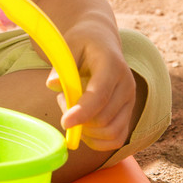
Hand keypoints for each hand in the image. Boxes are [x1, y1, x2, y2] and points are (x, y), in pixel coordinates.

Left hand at [48, 34, 136, 153]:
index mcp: (112, 66)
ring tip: (73, 111)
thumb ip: (61, 65)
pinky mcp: (128, 113)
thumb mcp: (69, 46)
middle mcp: (127, 86)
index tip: (64, 123)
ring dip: (87, 132)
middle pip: (104, 118)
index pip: (100, 95)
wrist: (101, 42)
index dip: (82, 112)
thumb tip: (52, 85)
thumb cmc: (83, 43)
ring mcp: (130, 101)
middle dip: (78, 118)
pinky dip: (98, 141)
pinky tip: (83, 128)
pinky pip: (117, 138)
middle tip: (61, 99)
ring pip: (112, 133)